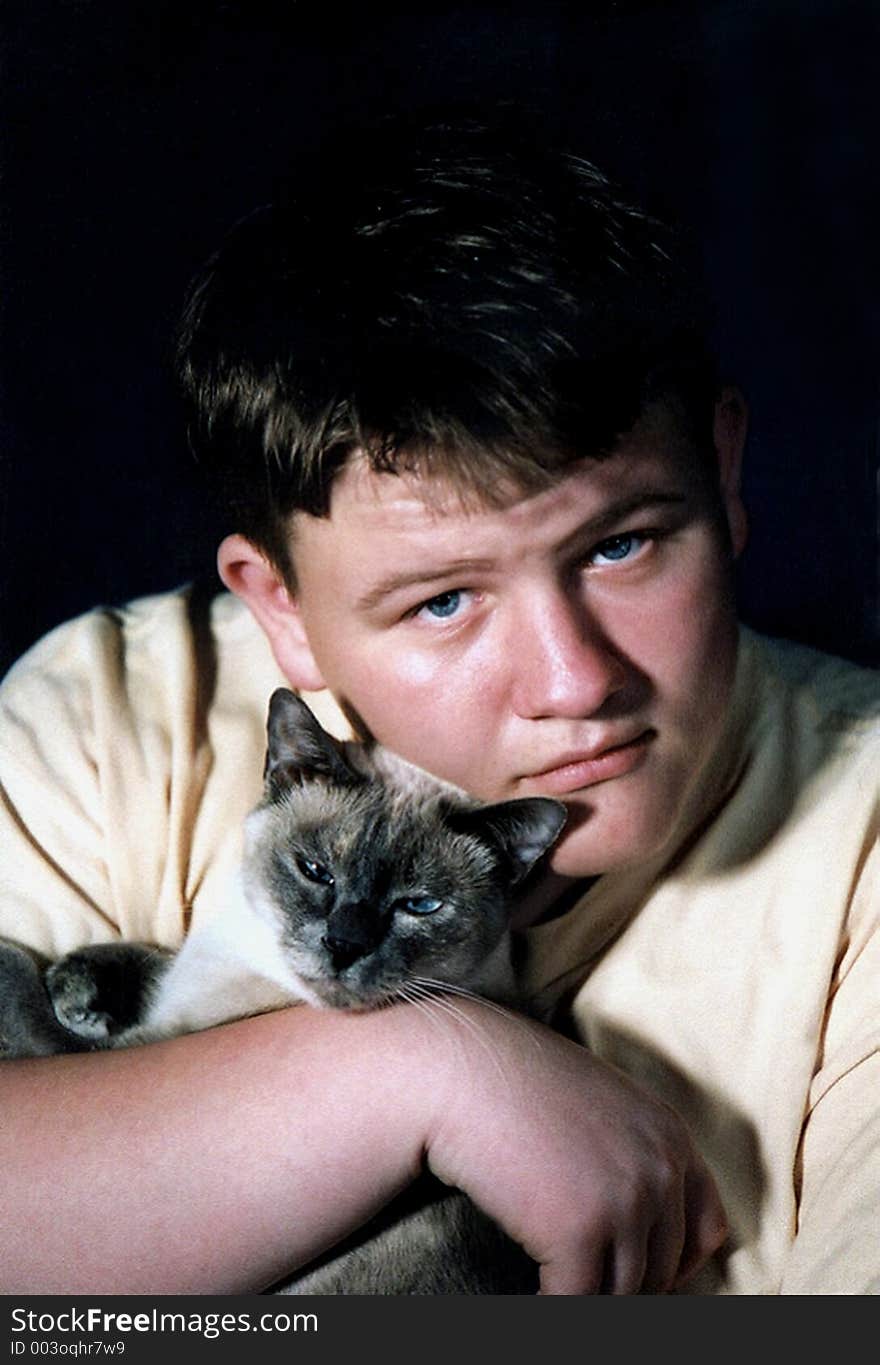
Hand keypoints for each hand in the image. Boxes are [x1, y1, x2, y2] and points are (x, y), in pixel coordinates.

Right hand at [424, 1003, 726, 1293]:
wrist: (458, 1067)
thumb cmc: (514, 1083)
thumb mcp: (598, 1106)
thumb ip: (630, 1153)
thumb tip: (633, 1226)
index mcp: (670, 1135)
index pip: (705, 1230)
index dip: (672, 1264)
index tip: (636, 1274)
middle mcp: (661, 1167)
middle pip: (662, 1269)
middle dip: (621, 1281)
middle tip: (580, 1278)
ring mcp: (626, 1199)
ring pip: (620, 1292)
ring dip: (585, 1293)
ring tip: (555, 1284)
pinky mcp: (579, 1230)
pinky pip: (576, 1301)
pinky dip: (551, 1303)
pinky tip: (530, 1290)